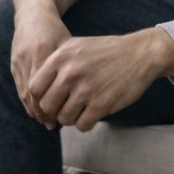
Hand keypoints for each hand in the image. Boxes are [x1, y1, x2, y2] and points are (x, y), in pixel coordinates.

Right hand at [7, 0, 80, 128]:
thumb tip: (88, 92)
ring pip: (24, 92)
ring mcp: (18, 59)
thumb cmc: (55, 30)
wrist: (33, 13)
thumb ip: (74, 66)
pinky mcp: (13, 61)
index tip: (63, 117)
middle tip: (54, 124)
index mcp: (45, 51)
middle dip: (43, 112)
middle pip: (34, 94)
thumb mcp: (68, 45)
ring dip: (34, 109)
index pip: (47, 87)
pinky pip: (19, 87)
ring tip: (46, 120)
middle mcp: (30, 56)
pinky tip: (36, 109)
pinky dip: (27, 100)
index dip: (54, 105)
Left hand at [29, 28, 173, 131]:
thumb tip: (36, 89)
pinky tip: (92, 113)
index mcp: (60, 57)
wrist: (139, 54)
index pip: (34, 88)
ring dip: (71, 118)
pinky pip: (82, 125)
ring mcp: (85, 90)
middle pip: (47, 106)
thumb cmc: (105, 52)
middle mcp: (69, 73)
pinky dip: (85, 123)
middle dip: (54, 111)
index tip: (48, 102)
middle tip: (65, 108)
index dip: (39, 99)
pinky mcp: (101, 104)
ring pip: (64, 118)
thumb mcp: (75, 47)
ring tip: (81, 109)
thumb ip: (54, 64)